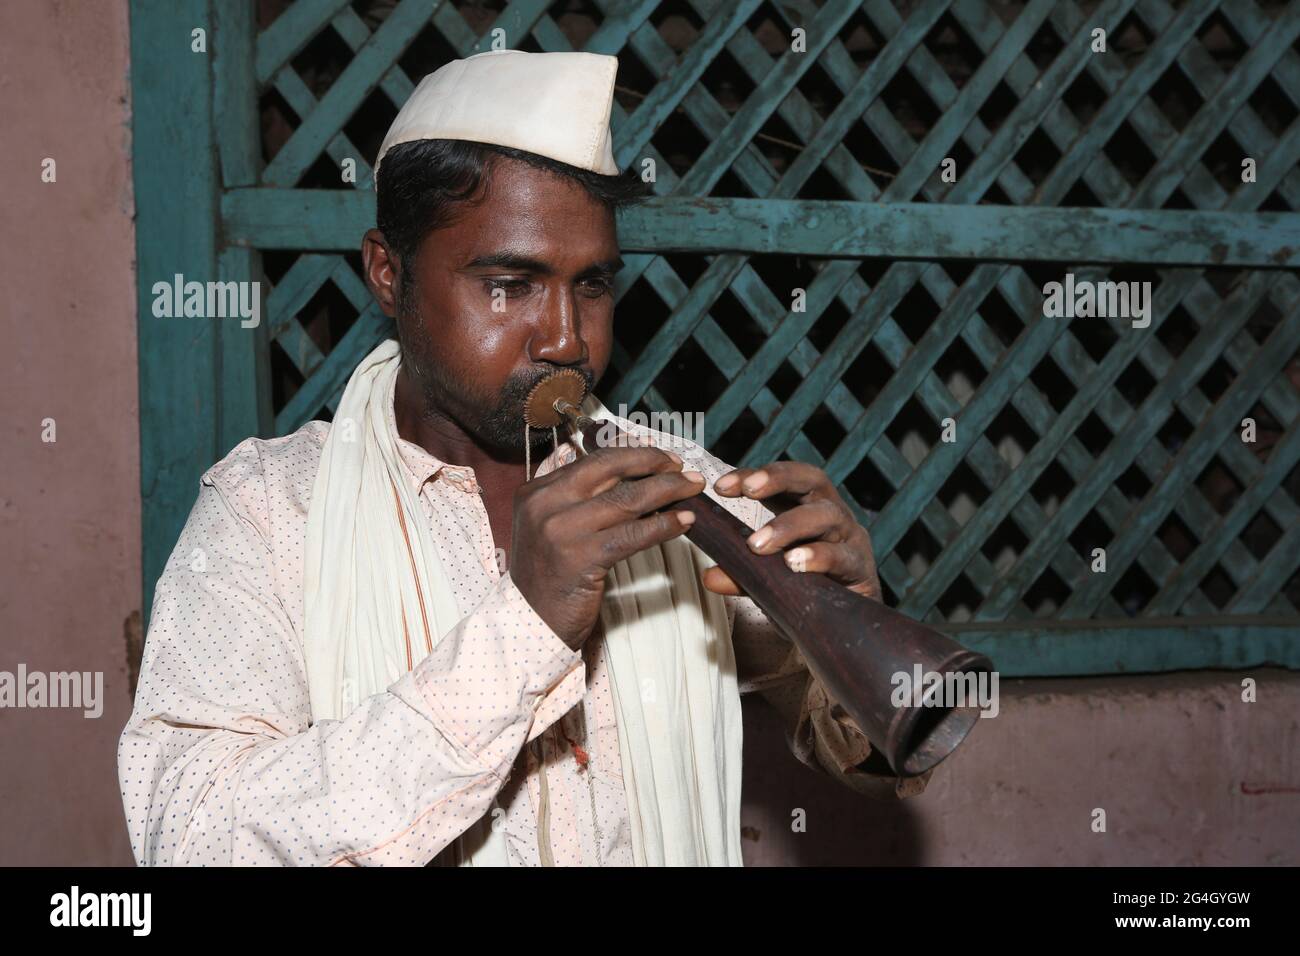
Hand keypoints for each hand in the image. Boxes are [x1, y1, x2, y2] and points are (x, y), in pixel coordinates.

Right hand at [510, 445, 706, 649]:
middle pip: (610, 469)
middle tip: (682, 468)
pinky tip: (684, 521)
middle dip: (653, 463)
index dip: (633, 455)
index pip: (593, 460)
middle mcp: (545, 503)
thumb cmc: (550, 576)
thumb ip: (583, 500)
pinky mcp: (581, 558)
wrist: (531, 622)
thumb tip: (638, 479)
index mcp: (537, 491)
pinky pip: (633, 534)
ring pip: (627, 500)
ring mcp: (561, 530)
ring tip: (693, 488)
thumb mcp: (553, 527)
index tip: (661, 458)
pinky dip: (663, 525)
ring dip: (668, 490)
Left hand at [708, 463, 879, 599]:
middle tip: (748, 490)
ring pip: (828, 516)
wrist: (844, 630)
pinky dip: (819, 557)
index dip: (755, 475)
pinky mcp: (862, 569)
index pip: (784, 480)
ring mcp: (851, 540)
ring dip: (791, 525)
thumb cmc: (807, 592)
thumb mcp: (769, 581)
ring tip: (759, 544)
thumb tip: (710, 576)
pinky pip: (844, 557)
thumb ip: (743, 575)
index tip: (721, 486)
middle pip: (813, 481)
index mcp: (808, 509)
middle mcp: (833, 516)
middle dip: (779, 479)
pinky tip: (795, 563)